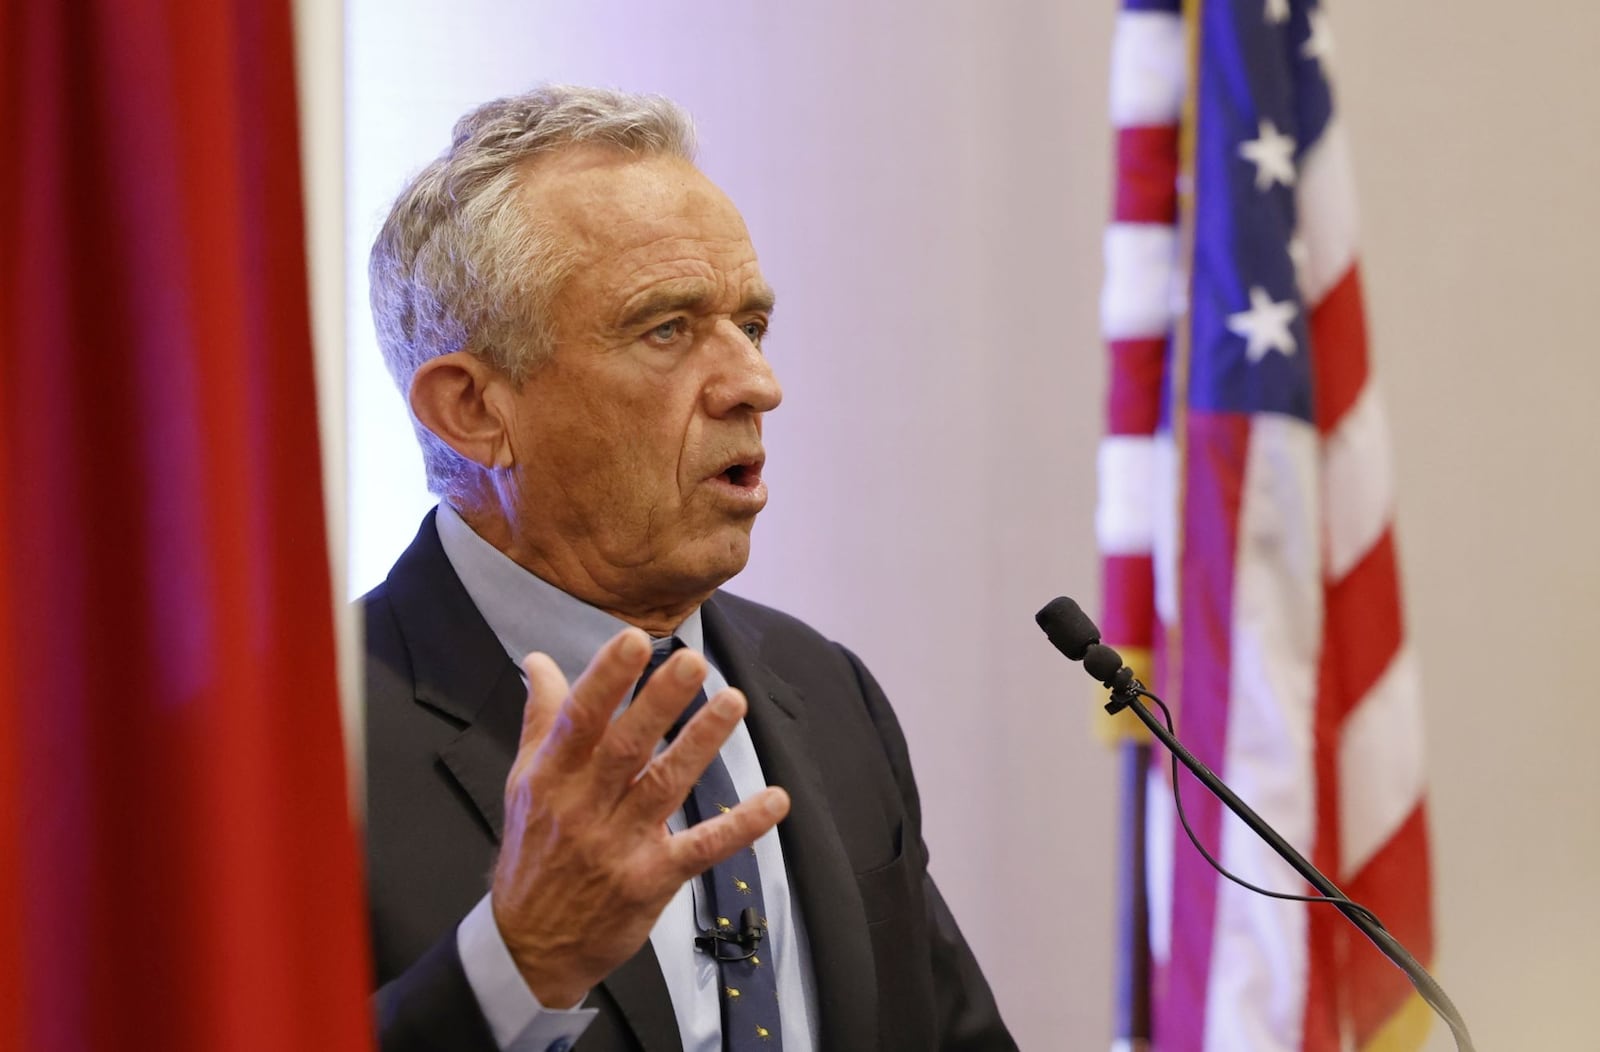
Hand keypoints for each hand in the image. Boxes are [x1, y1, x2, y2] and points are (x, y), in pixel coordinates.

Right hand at [490, 627, 790, 1008]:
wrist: (530, 946)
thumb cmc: (532, 852)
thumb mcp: (523, 784)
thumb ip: (541, 719)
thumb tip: (539, 661)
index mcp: (552, 777)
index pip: (579, 720)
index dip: (606, 679)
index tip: (632, 640)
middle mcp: (584, 807)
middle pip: (626, 748)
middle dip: (660, 702)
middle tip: (693, 663)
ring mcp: (619, 845)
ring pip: (665, 786)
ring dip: (701, 743)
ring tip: (734, 702)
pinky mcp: (651, 879)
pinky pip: (701, 848)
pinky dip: (739, 826)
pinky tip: (774, 801)